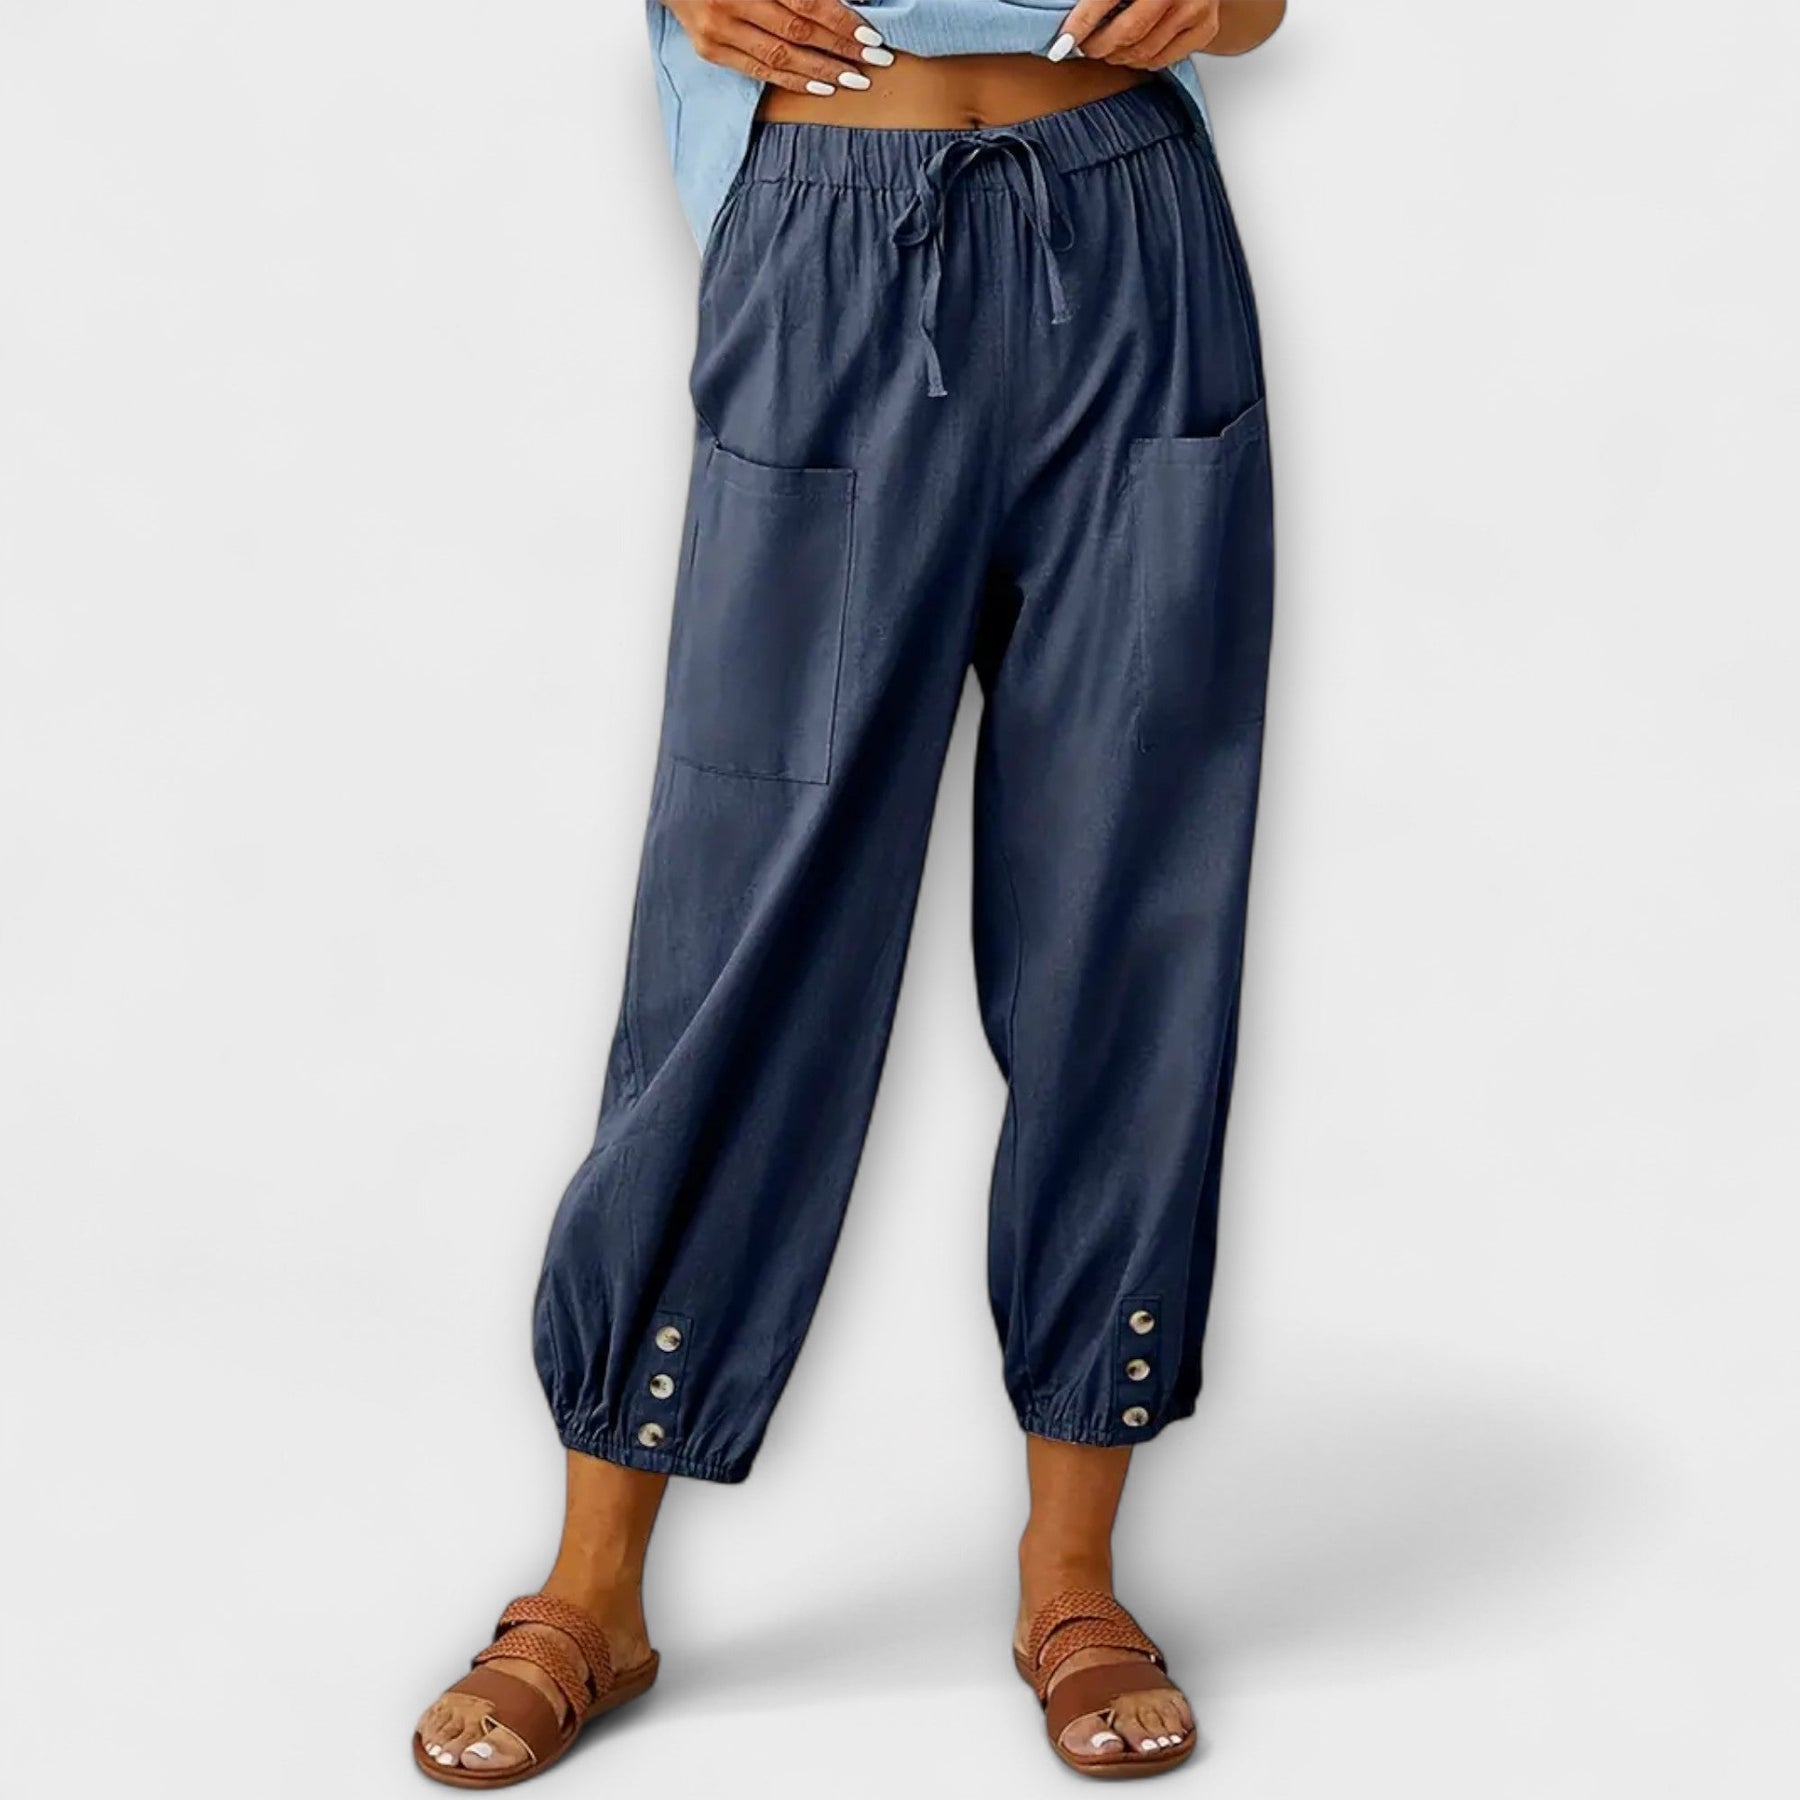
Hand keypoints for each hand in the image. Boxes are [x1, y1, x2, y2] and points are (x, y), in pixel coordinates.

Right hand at [664, 0, 891, 95]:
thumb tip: (846, 1)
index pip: (807, 2)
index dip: (841, 21)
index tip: (871, 36)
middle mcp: (733, 2)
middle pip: (798, 32)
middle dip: (841, 49)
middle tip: (875, 61)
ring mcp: (719, 29)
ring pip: (780, 57)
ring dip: (822, 71)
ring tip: (854, 80)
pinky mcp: (711, 49)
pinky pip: (758, 72)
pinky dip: (792, 80)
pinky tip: (820, 87)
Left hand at [1051, 0, 1221, 68]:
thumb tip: (1067, 13)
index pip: (1104, 0)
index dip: (1080, 25)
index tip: (1061, 45)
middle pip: (1126, 34)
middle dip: (1098, 46)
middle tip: (1085, 46)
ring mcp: (1194, 9)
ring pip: (1143, 52)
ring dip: (1118, 56)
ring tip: (1108, 48)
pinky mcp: (1205, 28)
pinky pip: (1162, 59)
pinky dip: (1141, 61)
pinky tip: (1132, 50)